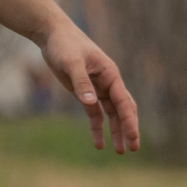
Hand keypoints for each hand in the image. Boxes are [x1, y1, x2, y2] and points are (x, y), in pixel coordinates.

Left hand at [39, 20, 140, 152]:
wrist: (53, 35)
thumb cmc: (64, 45)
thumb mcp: (71, 62)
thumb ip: (81, 83)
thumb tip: (90, 103)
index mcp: (111, 75)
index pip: (123, 101)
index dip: (129, 120)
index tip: (133, 137)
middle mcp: (109, 83)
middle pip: (124, 110)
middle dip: (129, 129)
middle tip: (133, 148)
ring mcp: (98, 89)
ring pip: (112, 115)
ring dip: (116, 132)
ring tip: (120, 151)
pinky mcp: (85, 93)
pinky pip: (95, 114)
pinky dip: (98, 128)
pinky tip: (98, 143)